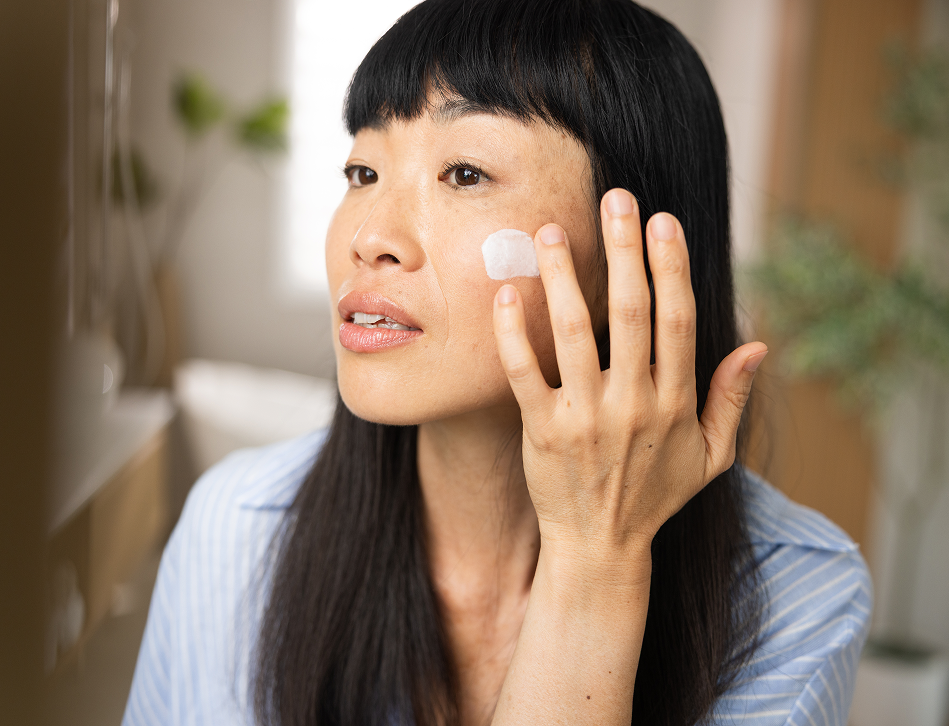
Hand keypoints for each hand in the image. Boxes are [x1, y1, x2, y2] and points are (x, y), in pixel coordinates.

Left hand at [492, 188, 766, 570]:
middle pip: (630, 312)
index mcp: (675, 402)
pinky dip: (515, 332)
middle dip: (623, 250)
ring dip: (562, 277)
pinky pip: (525, 372)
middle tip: (614, 200)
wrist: (600, 547)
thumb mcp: (711, 458)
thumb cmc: (655, 495)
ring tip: (550, 231)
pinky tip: (508, 293)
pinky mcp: (542, 431)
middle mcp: (634, 403)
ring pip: (574, 332)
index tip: (663, 221)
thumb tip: (759, 344)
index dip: (671, 266)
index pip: (677, 320)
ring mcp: (585, 416)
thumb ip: (732, 400)